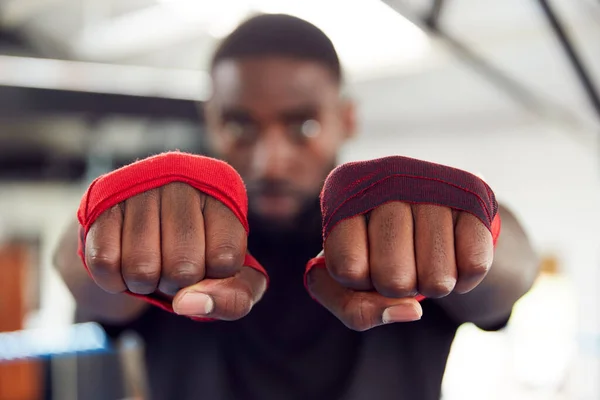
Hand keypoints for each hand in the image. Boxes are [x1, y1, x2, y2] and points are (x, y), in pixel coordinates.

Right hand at [84, 182, 266, 320]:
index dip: (215, 278)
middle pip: (184, 269)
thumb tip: (187, 304)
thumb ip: (234, 299)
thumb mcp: (232, 278)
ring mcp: (139, 189)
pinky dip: (115, 280)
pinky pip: (105, 264)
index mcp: (223, 195)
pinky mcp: (101, 205)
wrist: (138, 235)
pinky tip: (124, 262)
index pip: (226, 258)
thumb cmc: (196, 255)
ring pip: (142, 270)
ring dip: (145, 285)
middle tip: (174, 266)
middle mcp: (183, 182)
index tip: (209, 262)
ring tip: (151, 263)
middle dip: (178, 285)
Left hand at [305, 202, 493, 330]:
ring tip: (423, 257)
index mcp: (345, 193)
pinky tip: (452, 255)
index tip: (361, 261)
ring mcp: (434, 187)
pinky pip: (475, 266)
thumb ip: (356, 311)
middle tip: (398, 261)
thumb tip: (411, 312)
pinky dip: (464, 278)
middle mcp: (388, 179)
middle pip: (392, 279)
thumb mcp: (347, 282)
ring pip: (436, 280)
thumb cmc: (375, 251)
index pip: (347, 270)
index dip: (358, 281)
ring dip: (430, 285)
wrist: (425, 217)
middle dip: (396, 287)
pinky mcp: (474, 199)